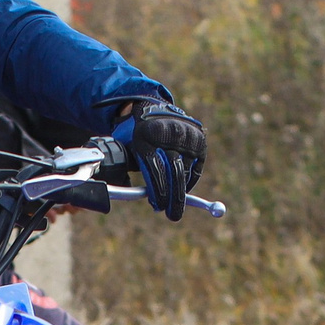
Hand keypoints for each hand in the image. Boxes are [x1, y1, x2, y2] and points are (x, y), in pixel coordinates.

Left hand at [109, 100, 206, 220]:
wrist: (153, 109)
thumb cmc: (136, 136)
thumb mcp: (125, 147)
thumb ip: (125, 167)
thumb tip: (125, 194)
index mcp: (146, 135)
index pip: (155, 168)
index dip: (158, 190)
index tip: (158, 206)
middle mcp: (169, 133)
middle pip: (174, 172)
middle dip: (174, 198)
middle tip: (173, 215)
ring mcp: (186, 134)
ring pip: (186, 170)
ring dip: (180, 190)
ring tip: (175, 203)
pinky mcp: (199, 138)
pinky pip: (197, 166)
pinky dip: (190, 180)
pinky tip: (183, 188)